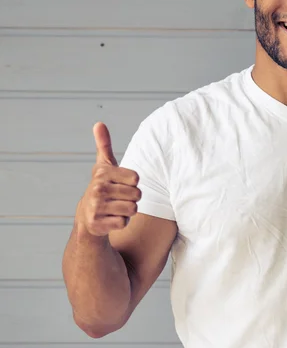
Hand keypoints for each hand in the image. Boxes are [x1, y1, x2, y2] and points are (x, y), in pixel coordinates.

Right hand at [76, 122, 140, 236]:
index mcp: (102, 173)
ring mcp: (96, 207)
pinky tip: (110, 219)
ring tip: (114, 208)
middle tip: (117, 198)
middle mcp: (97, 189)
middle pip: (137, 195)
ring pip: (132, 209)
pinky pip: (124, 222)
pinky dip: (121, 223)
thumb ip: (103, 145)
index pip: (136, 179)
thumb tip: (99, 123)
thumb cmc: (103, 187)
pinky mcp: (97, 224)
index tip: (120, 184)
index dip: (132, 184)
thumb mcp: (104, 166)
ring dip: (127, 211)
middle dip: (131, 198)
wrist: (87, 216)